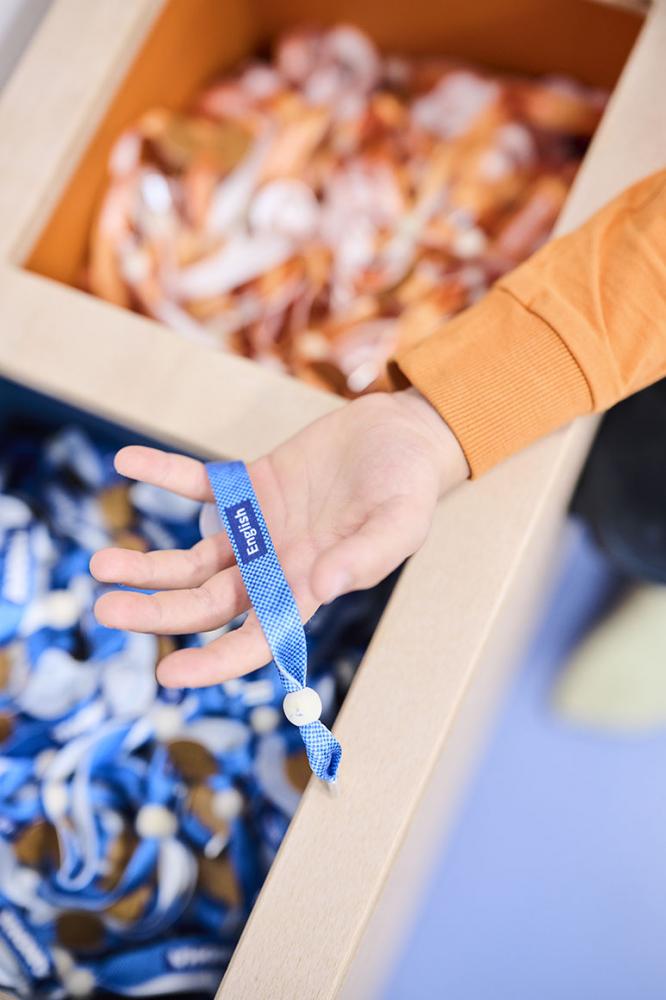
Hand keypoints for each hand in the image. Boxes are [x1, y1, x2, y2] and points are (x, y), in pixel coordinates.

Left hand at [90, 389, 468, 686]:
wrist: (400, 436)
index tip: (168, 676)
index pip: (255, 640)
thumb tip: (320, 589)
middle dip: (157, 612)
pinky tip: (127, 464)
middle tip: (106, 608)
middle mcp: (273, 568)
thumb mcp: (401, 523)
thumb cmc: (408, 488)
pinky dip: (163, 475)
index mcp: (306, 590)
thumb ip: (364, 557)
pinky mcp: (249, 485)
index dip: (214, 663)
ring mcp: (256, 529)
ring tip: (98, 564)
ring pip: (191, 558)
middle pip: (206, 603)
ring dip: (147, 563)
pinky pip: (199, 484)